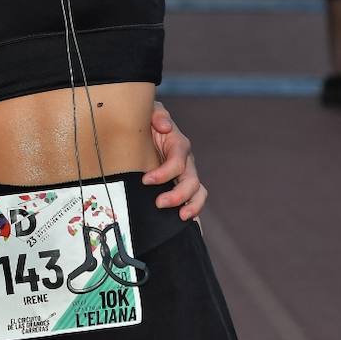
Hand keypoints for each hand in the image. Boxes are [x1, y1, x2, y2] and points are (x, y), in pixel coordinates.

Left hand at [141, 101, 205, 221]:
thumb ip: (157, 114)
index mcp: (178, 144)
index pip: (177, 161)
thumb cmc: (145, 120)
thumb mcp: (149, 111)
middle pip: (192, 181)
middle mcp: (186, 161)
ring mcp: (186, 175)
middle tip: (159, 203)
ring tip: (181, 218)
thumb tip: (165, 126)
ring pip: (198, 193)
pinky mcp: (181, 186)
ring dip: (192, 207)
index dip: (164, 173)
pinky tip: (190, 228)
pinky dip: (194, 214)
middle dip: (178, 195)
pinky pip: (194, 201)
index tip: (145, 181)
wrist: (142, 129)